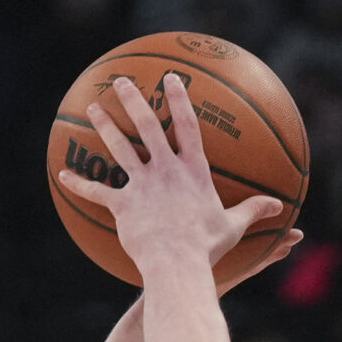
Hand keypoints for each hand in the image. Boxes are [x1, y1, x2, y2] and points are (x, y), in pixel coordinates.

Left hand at [54, 73, 301, 291]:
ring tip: (93, 109)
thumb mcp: (233, 226)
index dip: (178, 100)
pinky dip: (79, 183)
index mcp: (193, 170)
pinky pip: (97, 192)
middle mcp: (165, 170)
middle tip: (120, 81)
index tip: (170, 78)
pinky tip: (61, 175)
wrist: (177, 263)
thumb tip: (280, 209)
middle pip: (145, 126)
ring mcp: (142, 185)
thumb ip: (254, 211)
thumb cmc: (207, 247)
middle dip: (132, 100)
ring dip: (104, 126)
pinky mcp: (123, 205)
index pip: (186, 125)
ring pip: (119, 148)